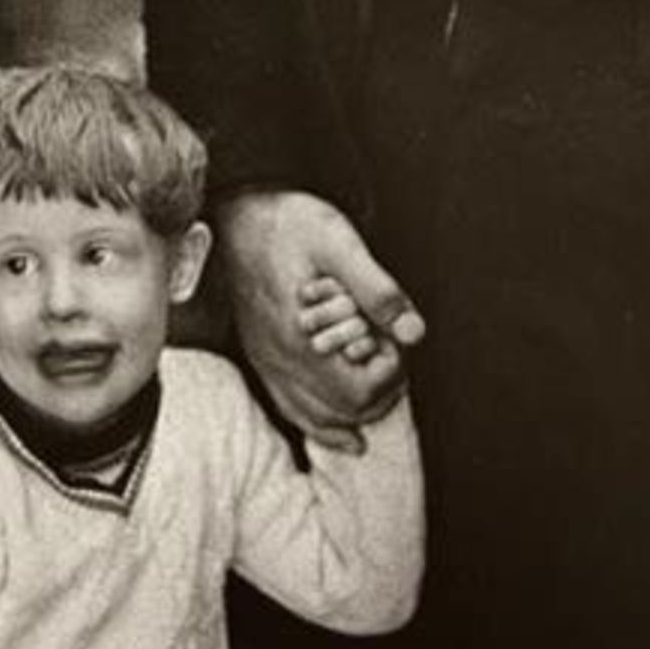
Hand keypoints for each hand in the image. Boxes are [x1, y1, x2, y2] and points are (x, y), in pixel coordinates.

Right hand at [217, 189, 424, 451]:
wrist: (237, 211)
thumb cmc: (287, 222)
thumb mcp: (338, 242)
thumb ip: (376, 289)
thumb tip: (413, 333)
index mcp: (299, 336)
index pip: (359, 392)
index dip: (389, 373)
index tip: (393, 339)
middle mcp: (279, 359)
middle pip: (343, 412)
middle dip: (379, 393)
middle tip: (393, 358)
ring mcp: (267, 360)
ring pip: (317, 418)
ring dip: (355, 413)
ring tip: (380, 393)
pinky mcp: (261, 354)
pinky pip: (290, 407)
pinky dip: (322, 426)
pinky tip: (346, 437)